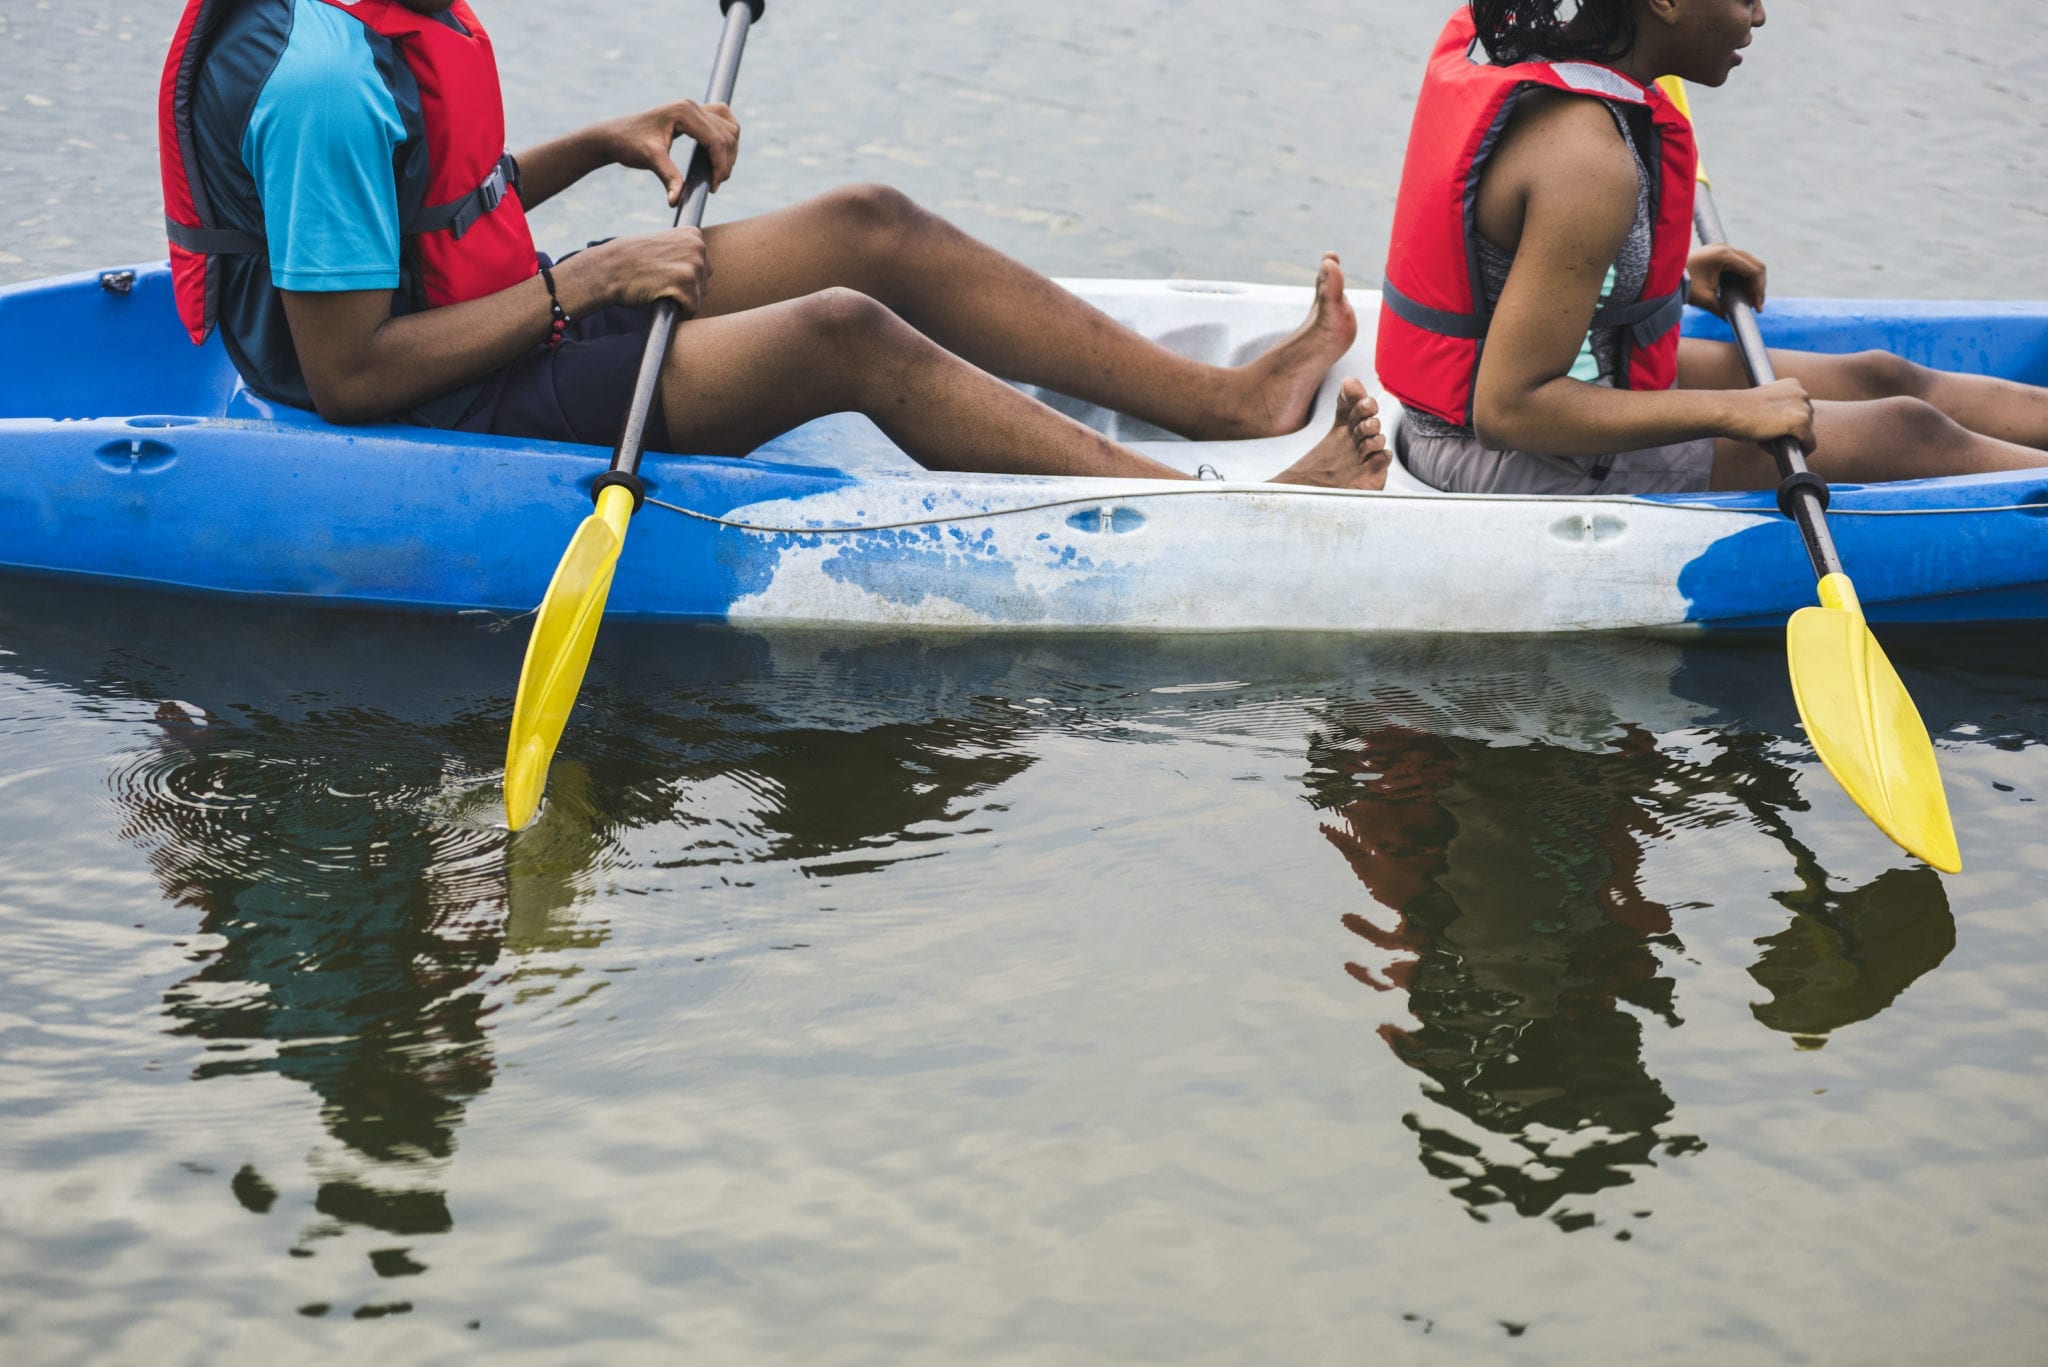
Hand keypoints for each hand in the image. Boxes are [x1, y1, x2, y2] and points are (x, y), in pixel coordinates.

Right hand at [581, 228, 712, 316]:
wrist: (611, 268)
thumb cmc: (633, 260)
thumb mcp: (664, 245)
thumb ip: (685, 251)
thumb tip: (706, 269)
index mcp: (694, 234)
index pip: (704, 267)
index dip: (685, 276)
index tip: (664, 273)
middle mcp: (698, 246)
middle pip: (704, 282)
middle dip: (687, 290)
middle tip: (661, 284)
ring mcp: (693, 263)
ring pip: (699, 296)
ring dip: (682, 301)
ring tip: (660, 290)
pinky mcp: (686, 282)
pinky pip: (693, 308)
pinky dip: (680, 312)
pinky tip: (664, 302)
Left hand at [605, 100, 741, 205]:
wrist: (614, 135)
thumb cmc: (628, 144)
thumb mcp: (650, 160)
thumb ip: (668, 177)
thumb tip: (676, 200)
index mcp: (683, 112)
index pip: (716, 140)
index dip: (721, 166)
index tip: (713, 188)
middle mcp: (692, 105)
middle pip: (728, 134)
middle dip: (726, 162)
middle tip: (714, 185)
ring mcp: (694, 107)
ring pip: (730, 128)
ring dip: (730, 152)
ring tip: (716, 174)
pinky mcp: (694, 113)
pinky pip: (723, 122)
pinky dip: (727, 140)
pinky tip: (718, 158)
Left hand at [1687, 242, 1767, 316]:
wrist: (1663, 274)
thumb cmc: (1681, 284)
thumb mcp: (1704, 299)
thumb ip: (1722, 308)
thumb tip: (1733, 318)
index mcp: (1725, 255)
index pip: (1753, 271)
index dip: (1758, 290)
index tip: (1757, 308)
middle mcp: (1725, 248)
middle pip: (1755, 265)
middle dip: (1758, 286)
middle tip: (1757, 306)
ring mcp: (1722, 249)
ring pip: (1749, 264)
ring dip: (1751, 282)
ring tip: (1750, 301)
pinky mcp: (1718, 253)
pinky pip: (1738, 264)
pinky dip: (1743, 278)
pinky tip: (1741, 293)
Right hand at [1726, 378, 1816, 451]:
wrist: (1727, 411)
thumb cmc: (1737, 410)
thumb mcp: (1763, 402)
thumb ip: (1778, 408)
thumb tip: (1784, 425)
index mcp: (1793, 384)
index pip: (1800, 410)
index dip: (1783, 422)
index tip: (1765, 424)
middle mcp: (1802, 393)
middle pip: (1807, 422)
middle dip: (1787, 432)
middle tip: (1762, 433)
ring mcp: (1803, 407)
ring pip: (1807, 434)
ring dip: (1788, 441)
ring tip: (1763, 437)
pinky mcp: (1801, 422)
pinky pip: (1809, 445)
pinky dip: (1795, 451)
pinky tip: (1771, 446)